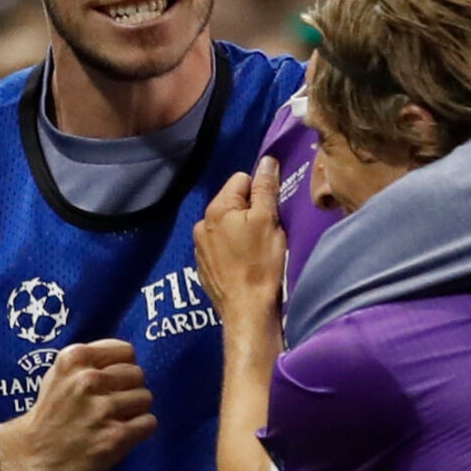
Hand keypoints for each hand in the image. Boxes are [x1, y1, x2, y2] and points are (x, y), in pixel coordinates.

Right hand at [0, 339, 155, 470]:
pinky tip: (121, 433)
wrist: (31, 454)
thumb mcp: (60, 372)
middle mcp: (88, 380)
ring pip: (145, 398)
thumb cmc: (50, 411)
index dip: (122, 367)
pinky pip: (148, 422)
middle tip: (113, 403)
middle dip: (129, 389)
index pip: (126, 351)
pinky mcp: (114, 437)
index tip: (111, 382)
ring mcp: (102, 409)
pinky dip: (140, 429)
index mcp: (74, 358)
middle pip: (138, 375)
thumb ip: (91, 360)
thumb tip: (128, 360)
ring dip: (135, 410)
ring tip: (115, 419)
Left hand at [194, 156, 285, 334]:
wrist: (246, 310)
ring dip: (240, 231)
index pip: (242, 179)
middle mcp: (202, 223)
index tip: (271, 213)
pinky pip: (220, 246)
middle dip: (250, 212)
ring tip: (255, 252)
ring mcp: (199, 246)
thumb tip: (266, 160)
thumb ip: (265, 188)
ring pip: (226, 225)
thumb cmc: (261, 263)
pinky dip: (232, 249)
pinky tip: (243, 264)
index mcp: (217, 208)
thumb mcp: (269, 220)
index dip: (260, 193)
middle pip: (233, 202)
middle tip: (266, 233)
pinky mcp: (203, 266)